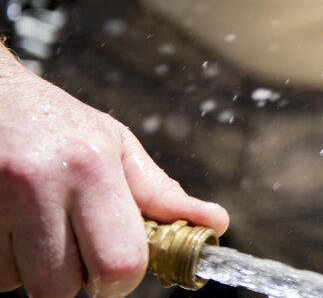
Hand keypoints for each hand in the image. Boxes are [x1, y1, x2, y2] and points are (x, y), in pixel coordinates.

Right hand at [0, 49, 228, 297]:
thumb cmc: (58, 125)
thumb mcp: (117, 147)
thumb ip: (161, 194)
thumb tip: (216, 223)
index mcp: (93, 168)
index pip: (120, 262)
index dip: (121, 278)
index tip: (116, 265)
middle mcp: (41, 185)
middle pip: (65, 287)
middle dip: (76, 279)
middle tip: (75, 246)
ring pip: (22, 285)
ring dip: (35, 270)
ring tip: (38, 225)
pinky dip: (5, 263)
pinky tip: (11, 225)